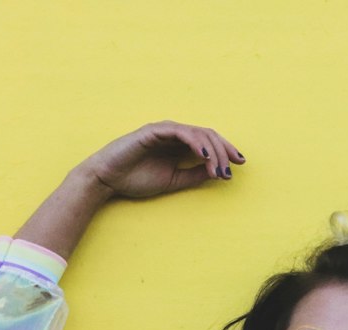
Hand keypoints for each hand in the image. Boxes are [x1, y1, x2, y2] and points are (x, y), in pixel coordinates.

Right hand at [80, 120, 244, 199]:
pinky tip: (204, 156)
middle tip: (232, 169)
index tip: (239, 165)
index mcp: (179, 145)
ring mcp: (165, 131)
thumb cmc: (136, 179)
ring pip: (198, 134)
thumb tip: (217, 173)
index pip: (208, 143)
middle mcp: (174, 135)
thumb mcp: (173, 181)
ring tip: (219, 170)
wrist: (108, 180)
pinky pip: (180, 132)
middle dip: (224, 151)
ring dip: (212, 152)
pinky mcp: (154, 131)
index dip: (225, 151)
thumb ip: (194, 175)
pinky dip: (195, 143)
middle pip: (208, 135)